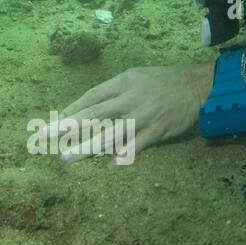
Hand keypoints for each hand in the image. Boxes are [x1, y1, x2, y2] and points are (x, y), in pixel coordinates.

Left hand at [40, 64, 213, 163]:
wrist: (200, 85)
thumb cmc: (163, 81)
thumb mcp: (136, 77)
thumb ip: (114, 91)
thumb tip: (88, 107)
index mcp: (123, 82)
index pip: (91, 97)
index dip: (71, 110)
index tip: (54, 122)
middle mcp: (130, 98)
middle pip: (93, 115)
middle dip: (67, 128)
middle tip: (46, 138)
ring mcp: (144, 116)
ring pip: (110, 134)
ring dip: (86, 147)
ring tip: (67, 157)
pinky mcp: (159, 131)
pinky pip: (136, 147)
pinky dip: (122, 157)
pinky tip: (108, 167)